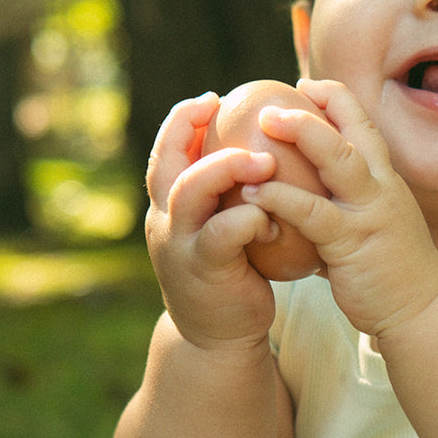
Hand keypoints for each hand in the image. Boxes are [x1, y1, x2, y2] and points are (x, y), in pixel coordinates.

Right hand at [144, 94, 287, 349]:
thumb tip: (256, 146)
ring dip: (226, 168)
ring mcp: (180, 247)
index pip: (165, 151)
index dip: (182, 119)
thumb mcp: (218, 229)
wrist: (218, 338)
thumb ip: (225, 196)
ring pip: (190, 191)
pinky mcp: (203, 271)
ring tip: (263, 160)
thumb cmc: (230, 275)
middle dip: (193, 130)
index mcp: (167, 207)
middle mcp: (164, 222)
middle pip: (167, 162)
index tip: (212, 99)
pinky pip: (223, 234)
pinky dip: (249, 218)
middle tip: (230, 112)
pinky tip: (272, 218)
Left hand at [238, 79, 437, 337]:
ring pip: (338, 159)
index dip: (332, 98)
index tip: (302, 86)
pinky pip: (313, 213)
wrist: (422, 313)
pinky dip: (281, 197)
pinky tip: (252, 191)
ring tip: (262, 124)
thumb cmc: (390, 272)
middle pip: (352, 128)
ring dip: (301, 134)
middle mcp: (381, 187)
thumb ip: (346, 204)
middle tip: (270, 102)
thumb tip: (308, 191)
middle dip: (313, 108)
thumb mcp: (372, 225)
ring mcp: (369, 212)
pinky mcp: (353, 243)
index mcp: (384, 179)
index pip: (361, 122)